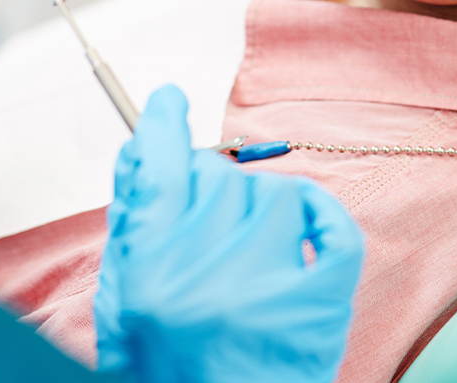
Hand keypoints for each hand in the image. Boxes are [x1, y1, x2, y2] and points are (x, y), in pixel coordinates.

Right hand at [95, 86, 363, 382]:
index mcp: (151, 276)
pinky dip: (319, 215)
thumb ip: (132, 227)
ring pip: (273, 192)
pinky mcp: (322, 304)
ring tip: (248, 256)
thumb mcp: (125, 304)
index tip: (168, 102)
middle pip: (217, 175)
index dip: (161, 126)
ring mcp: (271, 288)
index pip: (158, 170)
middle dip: (209, 189)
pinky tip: (302, 229)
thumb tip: (141, 152)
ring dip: (259, 211)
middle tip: (207, 228)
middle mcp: (209, 277)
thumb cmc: (168, 373)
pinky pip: (331, 225)